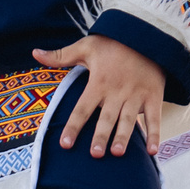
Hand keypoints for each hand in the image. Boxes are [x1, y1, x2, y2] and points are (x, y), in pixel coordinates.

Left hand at [33, 35, 165, 156]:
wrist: (147, 33)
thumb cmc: (113, 43)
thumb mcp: (86, 46)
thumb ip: (61, 55)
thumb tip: (34, 53)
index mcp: (98, 82)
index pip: (82, 108)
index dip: (73, 126)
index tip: (65, 144)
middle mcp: (117, 91)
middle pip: (106, 118)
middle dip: (101, 136)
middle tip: (95, 155)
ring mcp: (136, 95)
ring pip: (129, 120)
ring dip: (124, 137)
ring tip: (118, 153)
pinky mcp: (154, 96)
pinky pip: (154, 118)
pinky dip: (154, 134)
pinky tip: (152, 152)